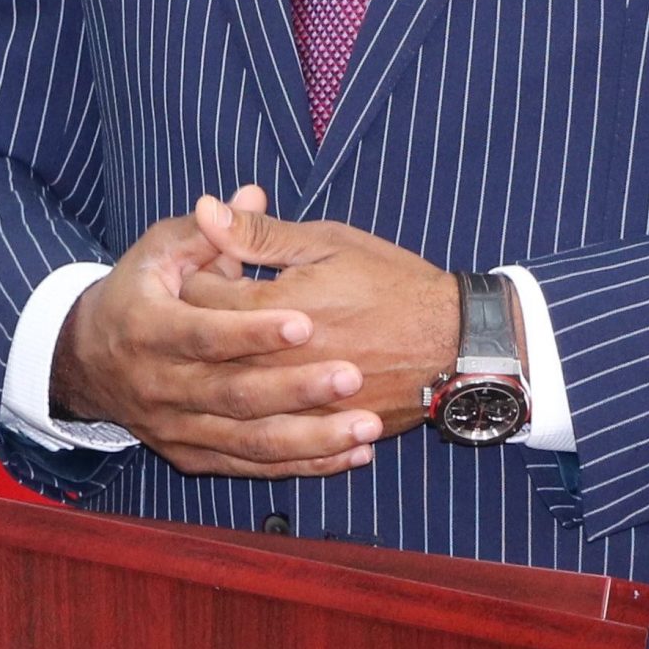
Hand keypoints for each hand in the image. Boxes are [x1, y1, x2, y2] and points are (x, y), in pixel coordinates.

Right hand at [50, 186, 383, 476]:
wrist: (86, 361)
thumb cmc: (137, 292)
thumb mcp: (160, 252)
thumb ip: (210, 230)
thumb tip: (252, 191)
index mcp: (151, 330)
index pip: (207, 334)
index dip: (254, 332)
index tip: (305, 323)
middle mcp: (161, 388)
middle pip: (236, 396)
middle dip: (297, 389)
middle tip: (352, 376)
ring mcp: (178, 429)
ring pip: (250, 443)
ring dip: (311, 440)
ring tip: (366, 426)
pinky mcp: (194, 456)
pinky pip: (251, 466)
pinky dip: (300, 464)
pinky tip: (347, 454)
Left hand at [182, 203, 464, 438]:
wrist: (450, 341)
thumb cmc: (389, 282)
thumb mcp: (326, 244)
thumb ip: (259, 234)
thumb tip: (205, 209)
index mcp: (275, 311)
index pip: (201, 298)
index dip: (197, 277)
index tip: (207, 268)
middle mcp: (279, 366)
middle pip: (208, 353)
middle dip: (199, 329)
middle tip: (213, 309)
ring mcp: (297, 406)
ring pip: (233, 401)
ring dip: (220, 376)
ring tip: (234, 352)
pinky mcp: (317, 431)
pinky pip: (271, 439)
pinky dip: (254, 419)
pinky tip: (256, 402)